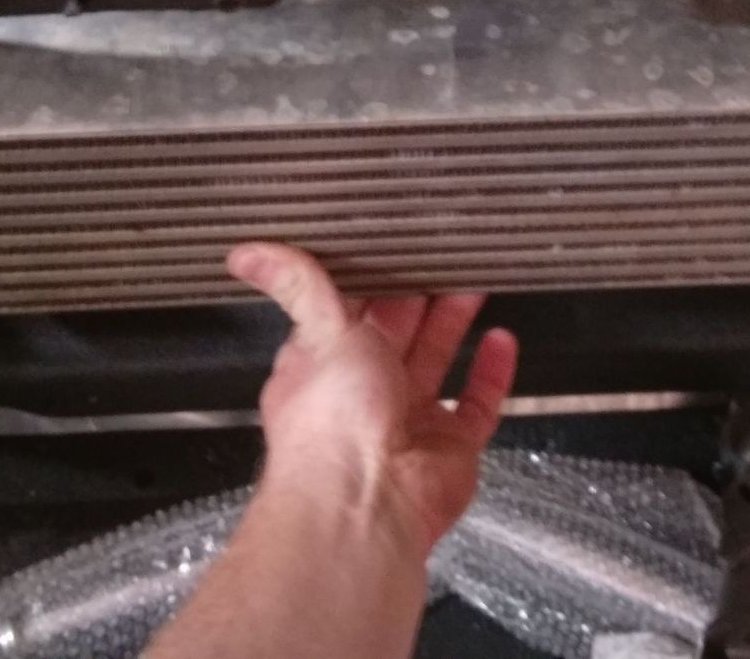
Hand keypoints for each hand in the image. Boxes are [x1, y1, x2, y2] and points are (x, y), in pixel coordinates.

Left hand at [228, 242, 519, 551]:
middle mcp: (364, 395)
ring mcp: (408, 421)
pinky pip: (476, 404)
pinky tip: (501, 340)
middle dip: (419, 295)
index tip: (392, 245)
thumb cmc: (330, 427)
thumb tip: (247, 253)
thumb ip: (298, 285)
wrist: (366, 504)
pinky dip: (491, 373)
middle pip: (398, 333)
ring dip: (454, 323)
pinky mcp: (448, 446)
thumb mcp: (319, 331)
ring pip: (436, 360)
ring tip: (474, 282)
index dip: (370, 280)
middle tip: (442, 255)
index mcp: (324, 366)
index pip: (346, 312)